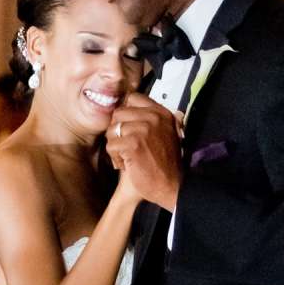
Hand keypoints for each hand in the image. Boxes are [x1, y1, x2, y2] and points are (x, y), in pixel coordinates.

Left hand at [106, 96, 181, 212]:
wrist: (172, 186)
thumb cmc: (167, 164)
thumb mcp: (167, 134)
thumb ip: (153, 119)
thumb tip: (131, 104)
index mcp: (162, 113)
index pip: (133, 98)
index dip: (125, 114)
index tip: (128, 129)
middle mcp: (154, 117)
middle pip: (118, 113)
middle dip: (117, 131)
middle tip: (127, 147)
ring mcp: (144, 129)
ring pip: (112, 130)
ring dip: (116, 147)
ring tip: (128, 157)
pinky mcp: (134, 144)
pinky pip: (111, 145)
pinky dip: (115, 158)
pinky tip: (127, 165)